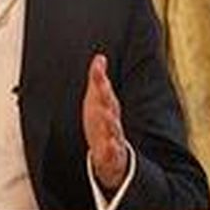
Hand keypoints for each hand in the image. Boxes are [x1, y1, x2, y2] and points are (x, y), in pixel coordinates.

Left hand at [82, 54, 127, 189]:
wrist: (108, 151)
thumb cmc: (101, 120)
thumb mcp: (96, 99)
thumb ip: (98, 78)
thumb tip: (99, 57)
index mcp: (108, 106)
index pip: (104, 91)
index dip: (100, 80)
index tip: (97, 69)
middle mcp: (112, 119)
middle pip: (110, 107)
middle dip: (106, 97)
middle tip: (103, 88)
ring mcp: (113, 136)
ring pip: (113, 128)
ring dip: (111, 122)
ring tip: (107, 116)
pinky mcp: (111, 152)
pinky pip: (113, 150)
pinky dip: (113, 148)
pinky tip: (110, 144)